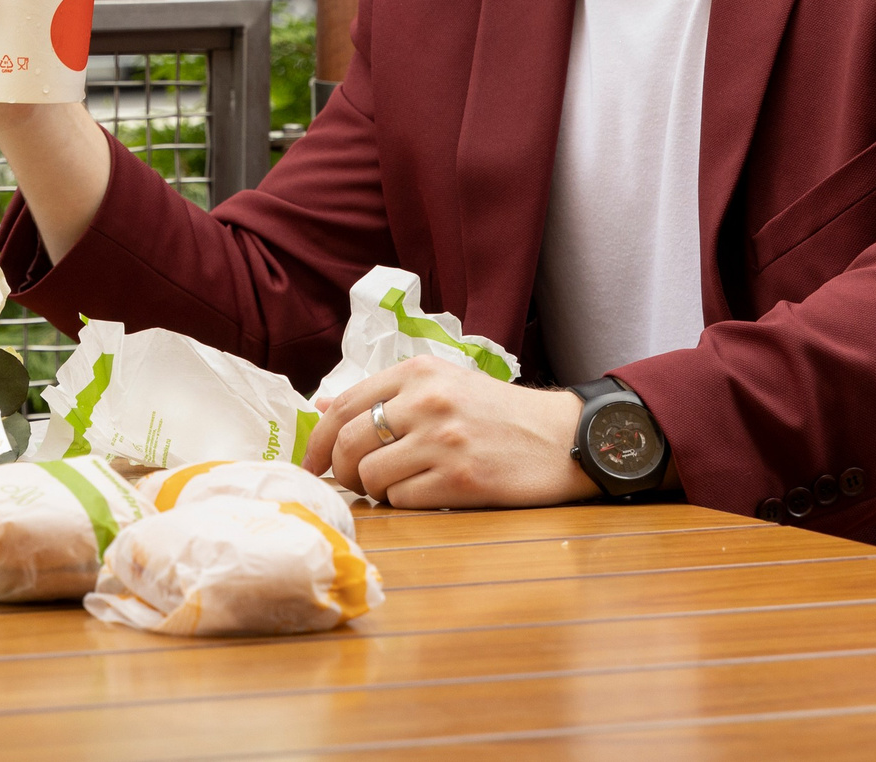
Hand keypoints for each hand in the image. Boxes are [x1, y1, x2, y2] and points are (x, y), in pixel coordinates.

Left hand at [309, 357, 597, 509]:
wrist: (563, 438)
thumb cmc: (497, 414)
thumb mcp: (442, 385)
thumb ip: (384, 394)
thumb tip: (322, 404)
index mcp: (418, 371)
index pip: (342, 405)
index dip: (318, 440)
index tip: (312, 463)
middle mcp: (427, 401)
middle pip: (348, 443)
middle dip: (340, 470)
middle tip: (352, 482)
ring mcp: (443, 440)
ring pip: (370, 476)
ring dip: (373, 490)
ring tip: (395, 486)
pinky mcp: (461, 479)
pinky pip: (402, 500)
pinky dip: (404, 503)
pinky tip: (425, 493)